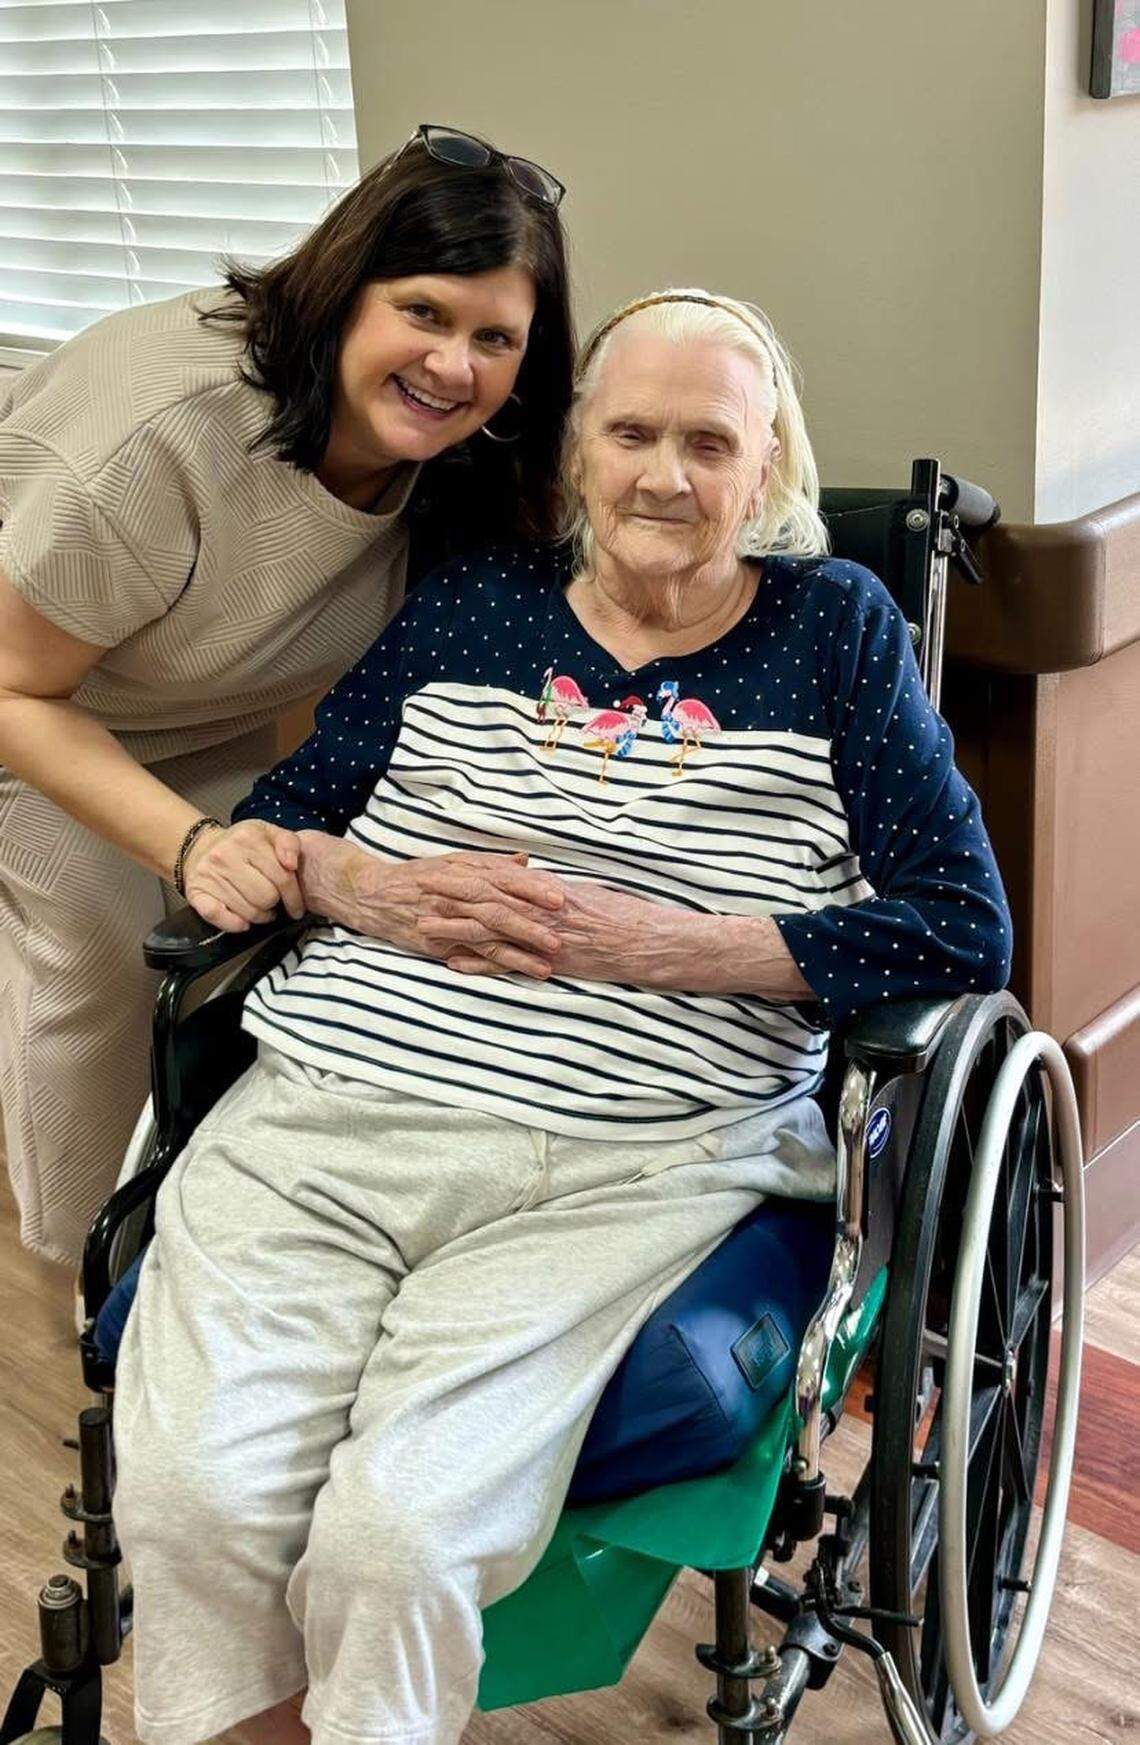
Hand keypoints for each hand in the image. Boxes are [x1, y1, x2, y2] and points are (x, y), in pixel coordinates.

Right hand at [182, 819, 305, 932]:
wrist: (201, 848)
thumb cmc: (241, 845)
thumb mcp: (268, 833)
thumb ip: (289, 843)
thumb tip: (291, 864)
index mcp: (248, 838)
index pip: (282, 877)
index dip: (294, 896)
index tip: (297, 905)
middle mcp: (225, 855)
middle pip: (266, 897)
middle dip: (275, 904)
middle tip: (274, 902)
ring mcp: (209, 875)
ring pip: (248, 911)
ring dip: (260, 916)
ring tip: (261, 909)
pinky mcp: (196, 893)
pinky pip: (218, 916)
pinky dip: (234, 924)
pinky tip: (243, 922)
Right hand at [297, 833, 566, 978]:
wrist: (374, 894)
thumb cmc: (420, 877)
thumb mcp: (455, 863)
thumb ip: (490, 864)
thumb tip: (525, 861)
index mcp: (464, 873)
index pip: (504, 880)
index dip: (533, 890)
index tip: (560, 898)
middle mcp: (456, 895)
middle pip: (498, 909)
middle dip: (530, 924)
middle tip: (560, 937)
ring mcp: (445, 921)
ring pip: (486, 937)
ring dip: (517, 952)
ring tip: (546, 965)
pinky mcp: (436, 944)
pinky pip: (467, 956)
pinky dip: (490, 965)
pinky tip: (512, 973)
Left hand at [442, 881, 813, 998]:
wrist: (659, 941)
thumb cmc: (632, 918)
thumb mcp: (594, 897)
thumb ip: (563, 896)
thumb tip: (541, 890)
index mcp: (554, 892)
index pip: (503, 880)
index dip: (469, 876)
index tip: (441, 870)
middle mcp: (547, 910)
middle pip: (489, 898)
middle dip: (451, 894)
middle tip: (418, 887)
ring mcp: (549, 936)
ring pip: (494, 928)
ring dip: (455, 928)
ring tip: (422, 926)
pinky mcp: (555, 962)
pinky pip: (513, 963)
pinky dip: (482, 964)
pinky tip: (454, 966)